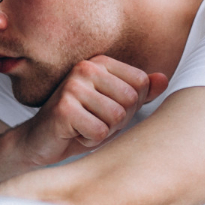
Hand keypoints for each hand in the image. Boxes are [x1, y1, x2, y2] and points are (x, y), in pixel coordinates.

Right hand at [14, 55, 167, 166]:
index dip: (131, 106)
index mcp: (100, 63)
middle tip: (94, 121)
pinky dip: (89, 141)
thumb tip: (164, 79)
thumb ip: (139, 92)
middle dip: (118, 121)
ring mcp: (72, 87)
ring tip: (84, 127)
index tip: (107, 110)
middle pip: (131, 100)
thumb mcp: (114, 105)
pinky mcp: (64, 109)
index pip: (141, 83)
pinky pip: (98, 132)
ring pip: (116, 117)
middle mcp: (85, 68)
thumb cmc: (81, 123)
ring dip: (103, 132)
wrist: (39, 141)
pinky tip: (74, 135)